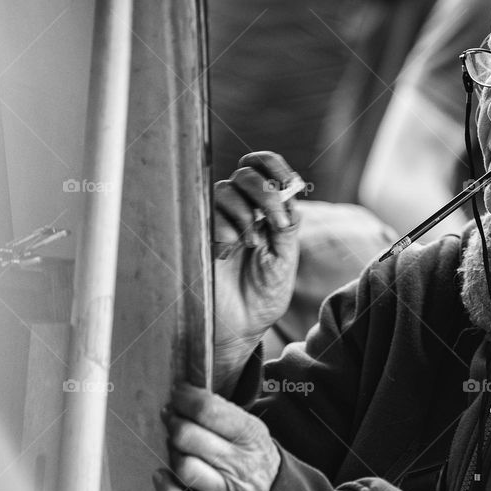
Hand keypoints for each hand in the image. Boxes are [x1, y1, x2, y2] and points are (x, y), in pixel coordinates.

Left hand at [154, 383, 279, 490]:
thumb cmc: (253, 456)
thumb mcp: (251, 429)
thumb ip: (224, 413)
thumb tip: (184, 392)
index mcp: (250, 435)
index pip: (209, 410)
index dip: (186, 398)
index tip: (177, 393)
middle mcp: (239, 463)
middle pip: (189, 436)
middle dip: (174, 422)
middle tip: (171, 417)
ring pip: (184, 467)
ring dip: (172, 454)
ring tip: (175, 447)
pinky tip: (160, 476)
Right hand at [212, 152, 301, 388]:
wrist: (242, 325)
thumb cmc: (266, 293)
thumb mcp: (285, 258)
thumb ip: (288, 225)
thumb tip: (290, 194)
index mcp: (267, 210)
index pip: (265, 168)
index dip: (273, 165)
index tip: (286, 180)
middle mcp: (242, 209)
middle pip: (246, 174)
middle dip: (265, 192)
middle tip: (276, 222)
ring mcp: (219, 221)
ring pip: (225, 190)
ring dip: (244, 213)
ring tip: (251, 245)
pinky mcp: (199, 235)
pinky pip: (208, 214)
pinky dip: (224, 228)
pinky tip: (230, 252)